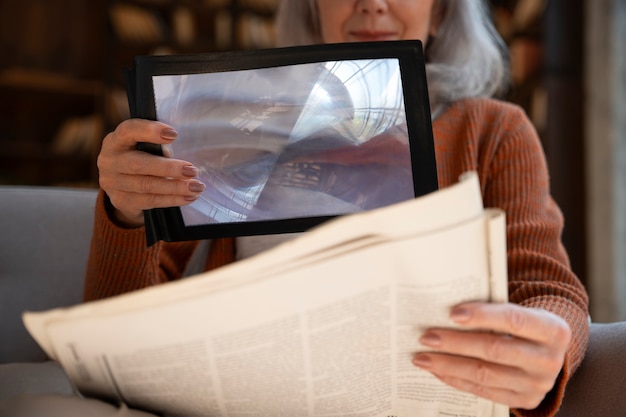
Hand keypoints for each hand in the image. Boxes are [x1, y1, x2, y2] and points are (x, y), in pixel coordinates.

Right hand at [98, 119, 205, 226]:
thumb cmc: (141, 159)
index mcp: (116, 141)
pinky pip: (150, 201)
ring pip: (147, 185)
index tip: (174, 134)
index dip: (150, 131)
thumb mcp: (145, 148)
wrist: (122, 188)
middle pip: (139, 164)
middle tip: (193, 171)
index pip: (129, 131)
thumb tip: (182, 163)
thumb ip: (158, 150)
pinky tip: (188, 197)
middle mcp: (109, 161)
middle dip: (169, 168)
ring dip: (176, 187)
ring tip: (197, 187)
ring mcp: (112, 183)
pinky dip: (172, 199)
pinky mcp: (121, 201)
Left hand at [412, 302, 570, 409]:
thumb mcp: (521, 310)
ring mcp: (538, 385)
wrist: (549, 352)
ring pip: (485, 374)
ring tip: (423, 356)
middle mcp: (549, 360)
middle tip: (426, 337)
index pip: (514, 320)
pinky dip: (456, 379)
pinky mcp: (525, 400)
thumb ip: (492, 308)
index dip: (482, 316)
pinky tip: (437, 370)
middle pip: (495, 350)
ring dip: (448, 365)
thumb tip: (446, 308)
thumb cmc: (523, 324)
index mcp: (553, 330)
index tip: (452, 313)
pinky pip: (483, 391)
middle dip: (455, 343)